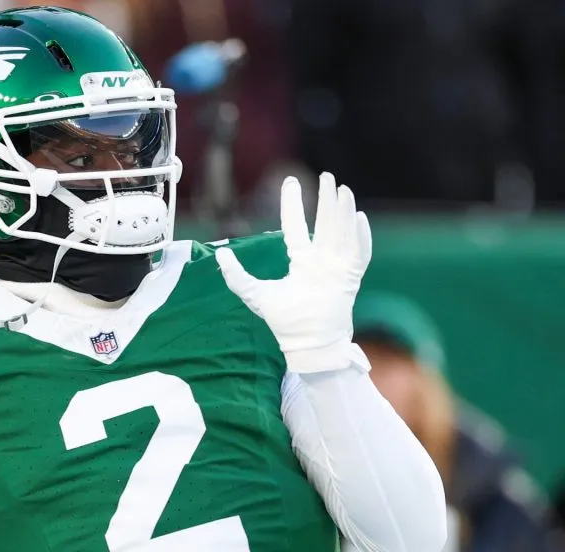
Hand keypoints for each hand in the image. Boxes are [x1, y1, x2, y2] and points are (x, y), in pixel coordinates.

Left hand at [216, 172, 371, 372]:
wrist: (307, 343)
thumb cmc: (285, 323)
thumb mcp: (255, 294)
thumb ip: (237, 276)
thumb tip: (221, 254)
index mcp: (301, 261)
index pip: (296, 226)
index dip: (293, 204)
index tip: (290, 181)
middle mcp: (321, 261)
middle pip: (325, 224)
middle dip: (326, 201)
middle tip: (327, 177)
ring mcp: (337, 268)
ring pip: (342, 232)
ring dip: (342, 211)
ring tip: (341, 189)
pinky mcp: (350, 279)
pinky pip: (359, 254)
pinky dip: (361, 237)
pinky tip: (358, 218)